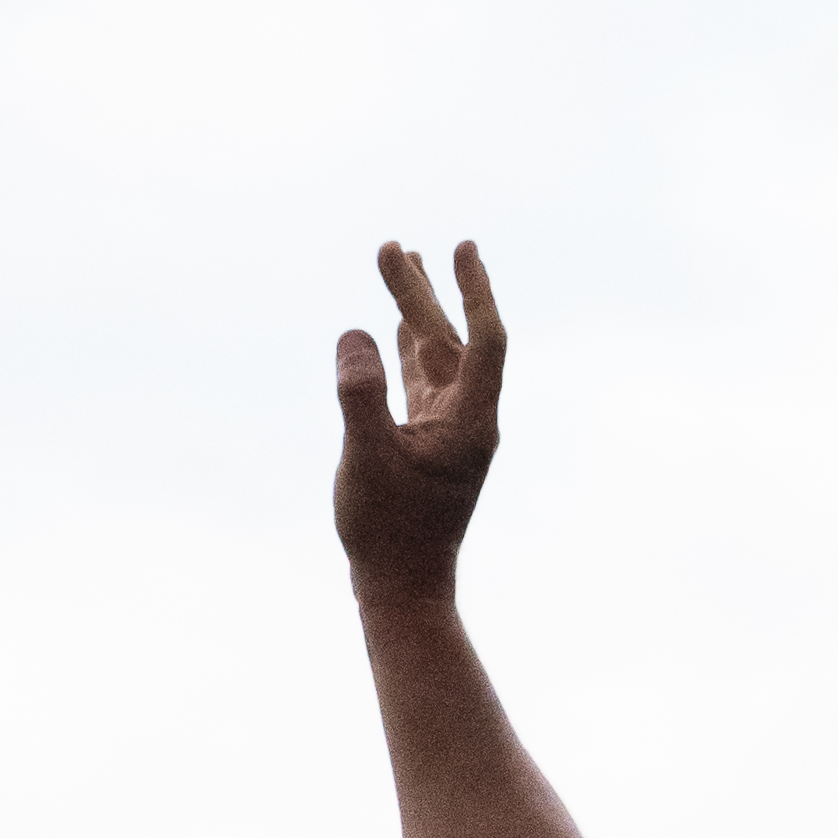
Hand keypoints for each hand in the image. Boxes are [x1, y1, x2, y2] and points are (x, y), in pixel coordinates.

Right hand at [332, 237, 506, 611]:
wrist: (401, 590)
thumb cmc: (386, 534)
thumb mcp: (366, 460)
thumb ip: (360, 394)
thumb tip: (354, 334)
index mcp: (469, 422)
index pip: (483, 341)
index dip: (473, 291)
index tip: (462, 248)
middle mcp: (467, 420)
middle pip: (449, 339)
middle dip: (420, 293)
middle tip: (390, 247)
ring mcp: (448, 431)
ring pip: (434, 357)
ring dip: (415, 314)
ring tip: (400, 262)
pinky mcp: (427, 444)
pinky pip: (421, 382)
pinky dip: (408, 350)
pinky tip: (395, 328)